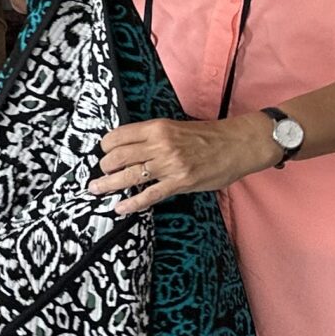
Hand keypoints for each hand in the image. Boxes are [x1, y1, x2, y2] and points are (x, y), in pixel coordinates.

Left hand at [92, 116, 273, 215]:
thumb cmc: (208, 136)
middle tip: (100, 173)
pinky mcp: (180, 183)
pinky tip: (120, 208)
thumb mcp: (175, 127)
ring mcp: (170, 165)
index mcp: (158, 128)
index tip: (103, 152)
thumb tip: (129, 148)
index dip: (106, 146)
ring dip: (108, 184)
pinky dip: (132, 203)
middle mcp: (160, 145)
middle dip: (104, 166)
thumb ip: (153, 137)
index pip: (119, 136)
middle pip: (118, 156)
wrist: (238, 144)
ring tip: (96, 189)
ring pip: (129, 176)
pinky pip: (149, 195)